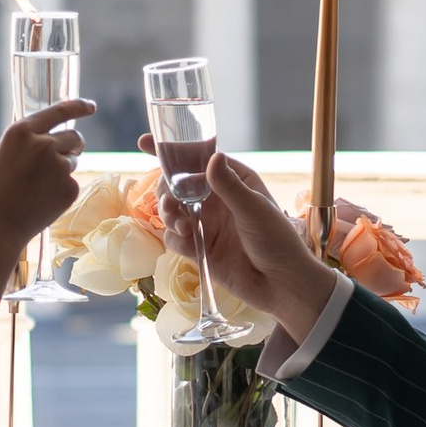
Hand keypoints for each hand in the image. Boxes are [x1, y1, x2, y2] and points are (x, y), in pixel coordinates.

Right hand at [0, 100, 95, 259]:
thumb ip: (22, 147)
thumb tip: (39, 143)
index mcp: (20, 131)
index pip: (59, 110)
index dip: (79, 106)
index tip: (90, 106)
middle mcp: (43, 144)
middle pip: (73, 137)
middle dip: (70, 146)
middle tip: (58, 160)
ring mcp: (59, 167)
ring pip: (72, 161)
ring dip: (62, 169)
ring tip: (38, 188)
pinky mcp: (69, 189)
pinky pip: (71, 184)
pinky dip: (61, 192)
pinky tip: (41, 203)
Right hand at [140, 139, 335, 338]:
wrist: (281, 284)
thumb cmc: (277, 240)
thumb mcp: (254, 209)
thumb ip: (229, 186)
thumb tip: (212, 158)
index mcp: (233, 180)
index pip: (198, 158)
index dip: (172, 150)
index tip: (144, 142)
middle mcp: (216, 199)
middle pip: (177, 184)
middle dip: (166, 189)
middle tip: (170, 202)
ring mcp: (206, 223)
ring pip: (171, 210)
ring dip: (168, 213)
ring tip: (180, 222)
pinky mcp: (199, 248)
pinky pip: (174, 238)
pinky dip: (174, 237)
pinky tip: (186, 240)